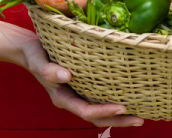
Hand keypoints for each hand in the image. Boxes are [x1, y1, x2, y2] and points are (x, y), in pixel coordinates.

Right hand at [21, 38, 144, 127]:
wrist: (31, 51)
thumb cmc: (36, 55)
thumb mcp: (39, 61)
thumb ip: (50, 70)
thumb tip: (67, 76)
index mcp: (62, 98)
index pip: (86, 111)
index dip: (104, 112)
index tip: (123, 107)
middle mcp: (72, 100)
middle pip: (96, 118)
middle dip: (118, 121)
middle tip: (140, 120)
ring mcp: (77, 96)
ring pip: (99, 113)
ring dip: (119, 116)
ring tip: (140, 116)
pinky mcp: (82, 88)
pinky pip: (99, 100)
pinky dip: (113, 103)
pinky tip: (128, 99)